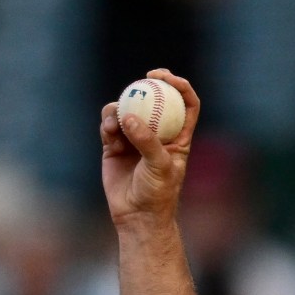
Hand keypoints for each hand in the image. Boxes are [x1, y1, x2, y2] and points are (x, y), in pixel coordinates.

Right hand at [101, 69, 200, 229]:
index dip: (180, 86)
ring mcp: (134, 138)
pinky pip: (110, 126)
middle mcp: (157, 134)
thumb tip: (129, 117)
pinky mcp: (114, 146)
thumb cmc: (157, 194)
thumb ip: (147, 141)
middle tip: (143, 79)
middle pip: (155, 100)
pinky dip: (108, 123)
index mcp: (177, 137)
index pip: (185, 105)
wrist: (136, 216)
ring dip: (121, 108)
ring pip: (128, 110)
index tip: (166, 78)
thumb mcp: (159, 166)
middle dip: (149, 85)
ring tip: (116, 121)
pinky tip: (109, 129)